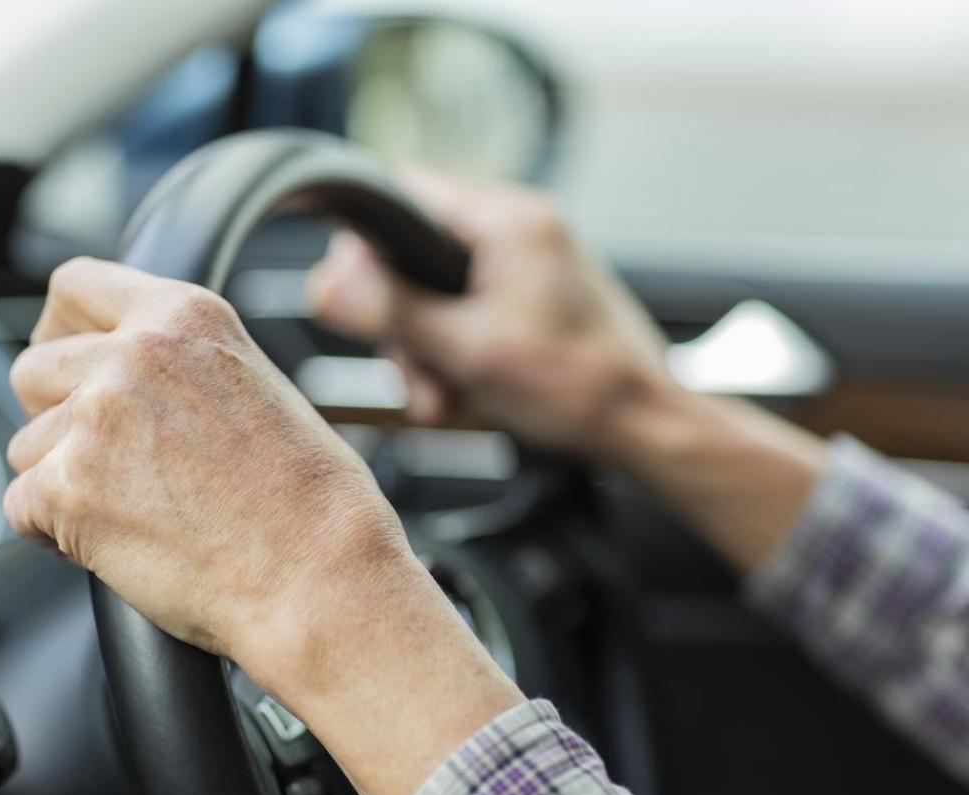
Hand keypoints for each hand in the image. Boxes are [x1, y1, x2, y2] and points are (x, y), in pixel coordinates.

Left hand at [5, 257, 522, 794]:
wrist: (318, 576)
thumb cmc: (310, 501)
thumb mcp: (258, 385)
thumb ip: (184, 363)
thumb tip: (126, 374)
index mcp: (186, 317)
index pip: (75, 286)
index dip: (61, 331)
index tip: (66, 363)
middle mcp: (135, 354)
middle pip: (34, 369)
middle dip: (54, 415)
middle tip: (104, 458)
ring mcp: (96, 419)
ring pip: (26, 446)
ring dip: (62, 479)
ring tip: (136, 512)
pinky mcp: (69, 488)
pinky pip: (21, 507)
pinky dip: (56, 532)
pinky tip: (118, 543)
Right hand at [308, 173, 669, 457]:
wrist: (644, 425)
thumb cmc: (579, 386)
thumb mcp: (468, 350)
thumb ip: (392, 313)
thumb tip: (324, 284)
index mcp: (508, 219)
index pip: (404, 195)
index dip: (367, 247)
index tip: (355, 298)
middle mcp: (518, 228)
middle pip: (415, 255)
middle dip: (404, 324)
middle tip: (415, 375)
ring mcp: (526, 263)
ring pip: (437, 293)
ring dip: (428, 351)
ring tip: (444, 399)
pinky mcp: (531, 297)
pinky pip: (468, 313)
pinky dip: (457, 354)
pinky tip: (462, 395)